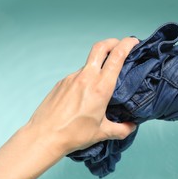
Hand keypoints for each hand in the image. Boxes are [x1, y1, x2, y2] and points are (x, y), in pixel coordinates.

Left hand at [24, 37, 138, 155]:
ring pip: (89, 63)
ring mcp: (72, 78)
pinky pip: (78, 76)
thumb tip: (131, 127)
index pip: (117, 56)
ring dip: (99, 64)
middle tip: (120, 45)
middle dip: (113, 42)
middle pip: (101, 47)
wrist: (44, 136)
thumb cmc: (73, 134)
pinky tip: (85, 95)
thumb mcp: (102, 133)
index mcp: (101, 87)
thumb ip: (121, 129)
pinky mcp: (62, 83)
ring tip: (103, 81)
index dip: (127, 44)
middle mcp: (86, 78)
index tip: (134, 42)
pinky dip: (87, 79)